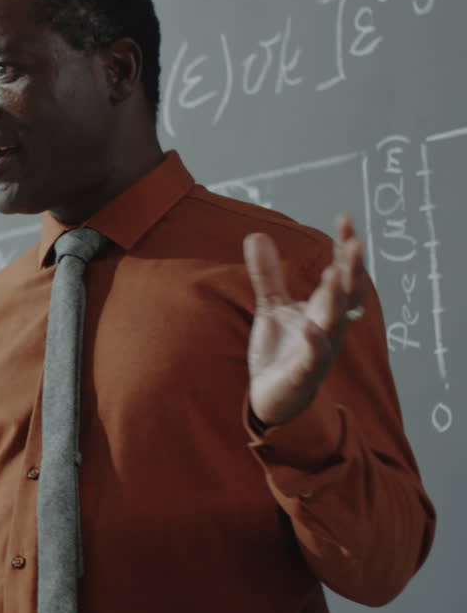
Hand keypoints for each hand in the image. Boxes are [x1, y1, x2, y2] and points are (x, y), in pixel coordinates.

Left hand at [243, 213, 366, 426]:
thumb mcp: (271, 306)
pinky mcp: (305, 372)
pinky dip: (315, 341)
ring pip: (334, 322)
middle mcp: (330, 326)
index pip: (342, 273)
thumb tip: (256, 234)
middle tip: (356, 242)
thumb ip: (267, 274)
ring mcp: (321, 350)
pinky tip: (309, 325)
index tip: (345, 218)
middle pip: (348, 294)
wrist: (274, 394)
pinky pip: (314, 356)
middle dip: (353, 268)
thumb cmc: (282, 349)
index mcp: (324, 308)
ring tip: (335, 272)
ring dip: (336, 298)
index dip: (345, 247)